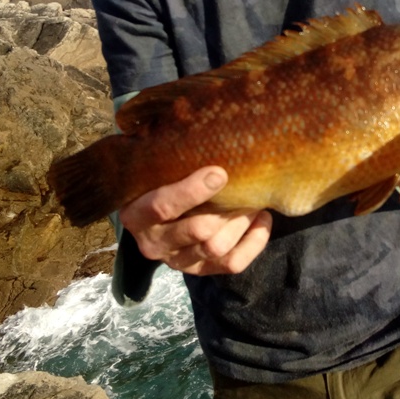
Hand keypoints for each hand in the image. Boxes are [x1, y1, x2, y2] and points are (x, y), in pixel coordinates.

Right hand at [118, 166, 271, 275]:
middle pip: (197, 230)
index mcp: (136, 214)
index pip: (162, 206)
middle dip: (227, 207)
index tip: (220, 172)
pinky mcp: (199, 271)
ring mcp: (177, 261)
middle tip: (248, 185)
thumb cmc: (159, 182)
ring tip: (256, 200)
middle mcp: (154, 243)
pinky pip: (232, 264)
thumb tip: (205, 127)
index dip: (192, 190)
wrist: (153, 216)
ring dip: (241, 222)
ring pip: (216, 247)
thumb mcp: (155, 171)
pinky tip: (263, 219)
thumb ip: (170, 159)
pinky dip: (254, 242)